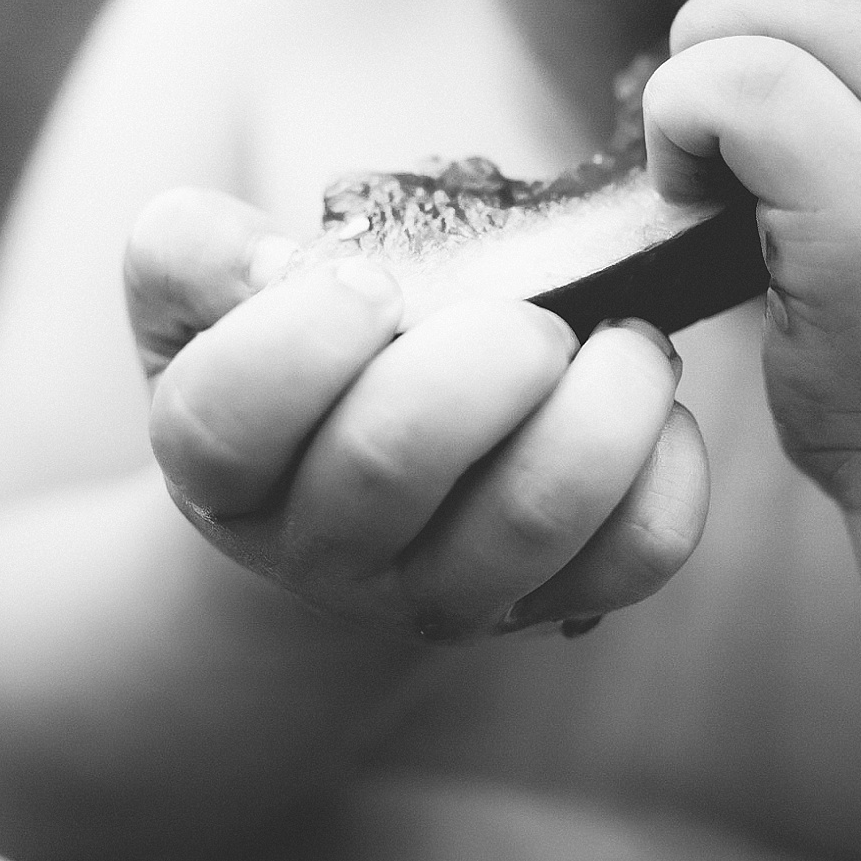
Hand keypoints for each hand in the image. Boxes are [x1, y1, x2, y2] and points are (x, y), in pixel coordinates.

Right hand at [124, 189, 708, 641]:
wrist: (343, 516)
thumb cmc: (285, 377)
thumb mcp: (202, 314)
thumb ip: (193, 256)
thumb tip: (269, 262)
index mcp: (220, 468)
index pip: (225, 419)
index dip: (299, 338)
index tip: (369, 282)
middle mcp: (323, 549)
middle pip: (389, 465)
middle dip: (476, 359)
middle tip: (526, 316)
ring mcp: (442, 591)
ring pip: (529, 518)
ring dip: (599, 408)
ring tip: (622, 340)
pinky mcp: (551, 604)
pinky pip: (634, 554)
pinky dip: (667, 470)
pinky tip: (650, 410)